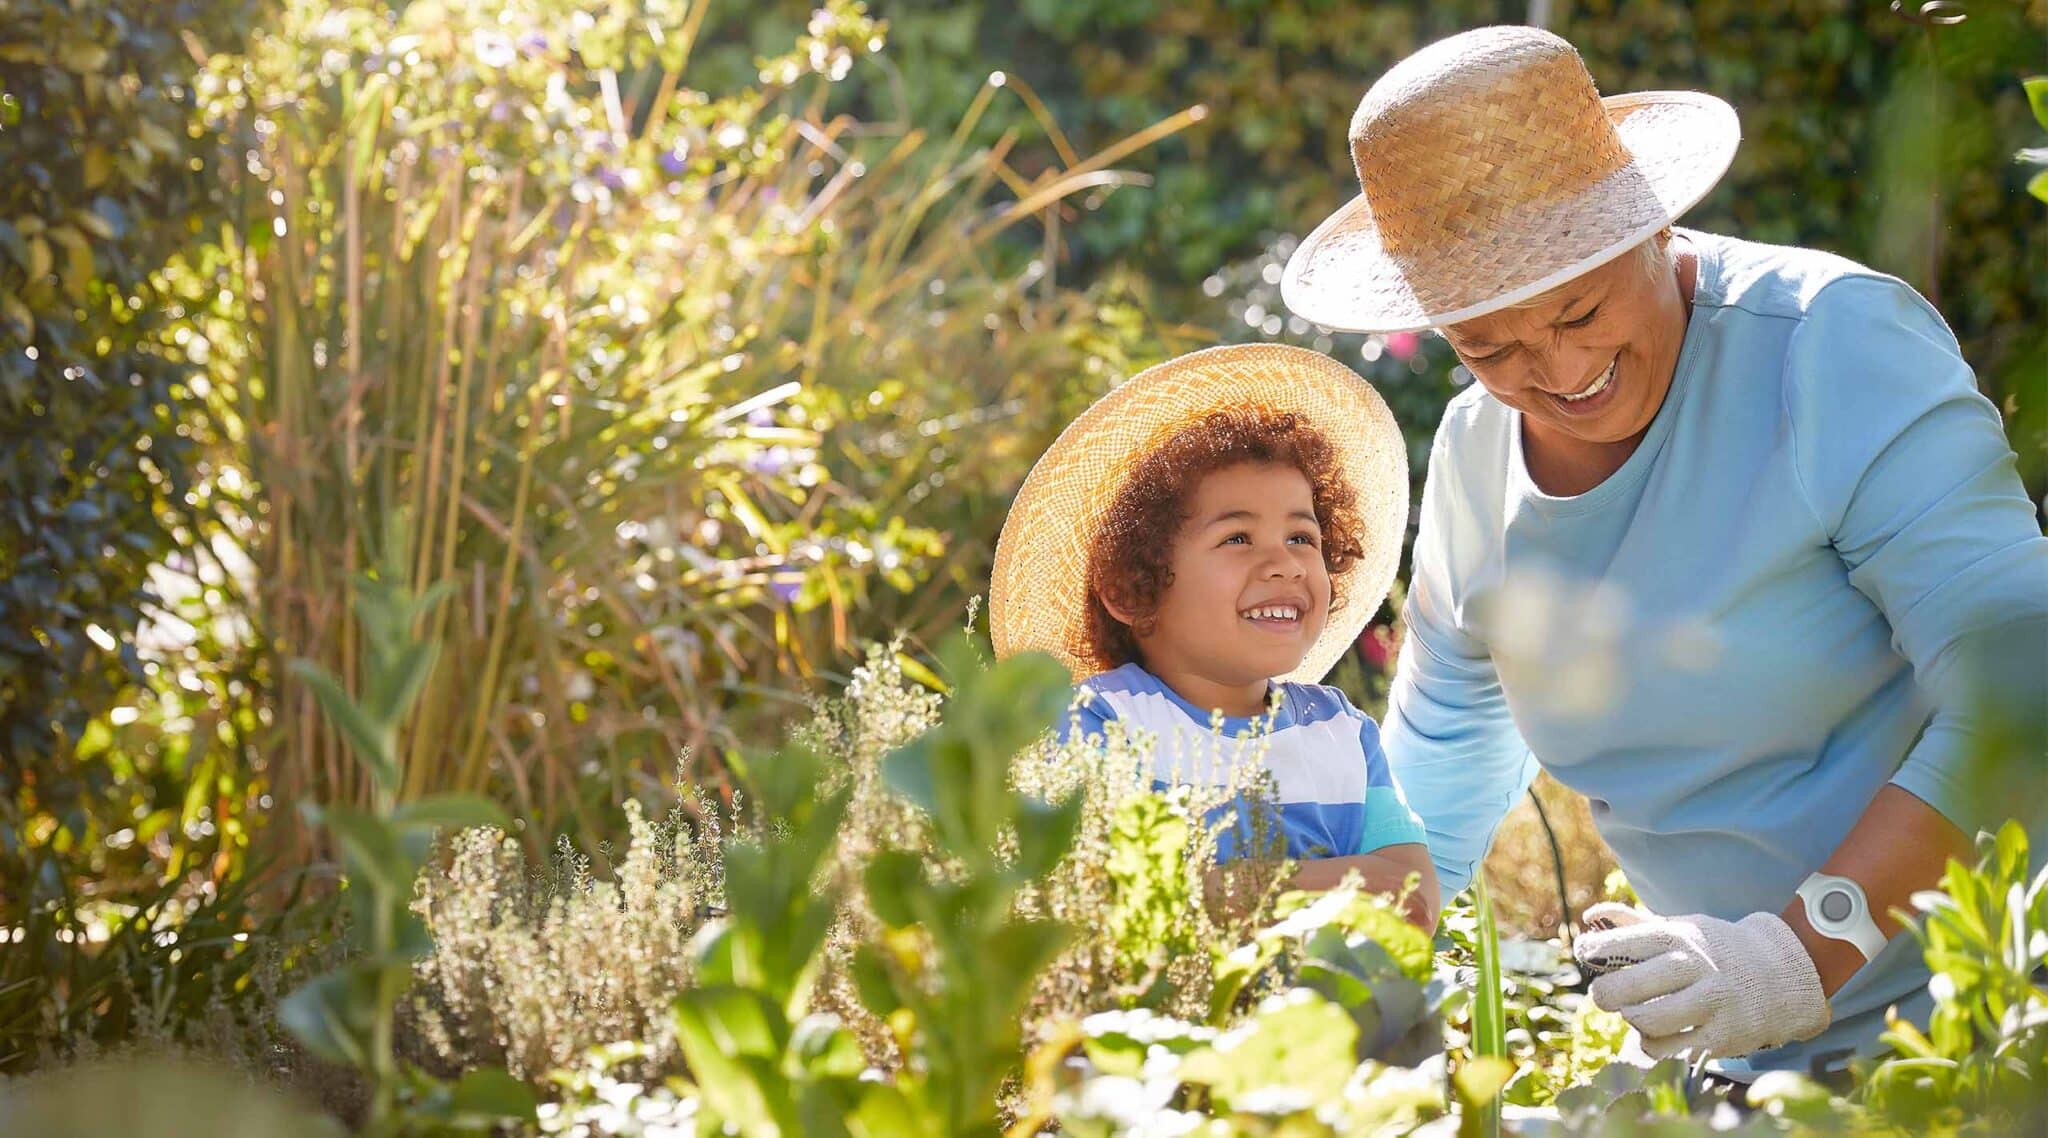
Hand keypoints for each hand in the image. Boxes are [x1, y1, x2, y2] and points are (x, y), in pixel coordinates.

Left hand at [1572, 901, 1829, 1059]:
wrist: (1783, 975)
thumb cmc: (1717, 951)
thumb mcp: (1682, 928)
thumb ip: (1634, 924)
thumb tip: (1590, 916)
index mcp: (1679, 938)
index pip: (1621, 943)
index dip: (1594, 950)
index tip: (1587, 954)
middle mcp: (1694, 968)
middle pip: (1626, 988)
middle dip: (1605, 994)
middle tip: (1606, 995)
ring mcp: (1711, 1004)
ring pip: (1646, 1022)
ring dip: (1632, 1020)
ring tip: (1635, 1014)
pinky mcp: (1723, 1037)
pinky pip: (1671, 1050)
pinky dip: (1653, 1046)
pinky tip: (1657, 1035)